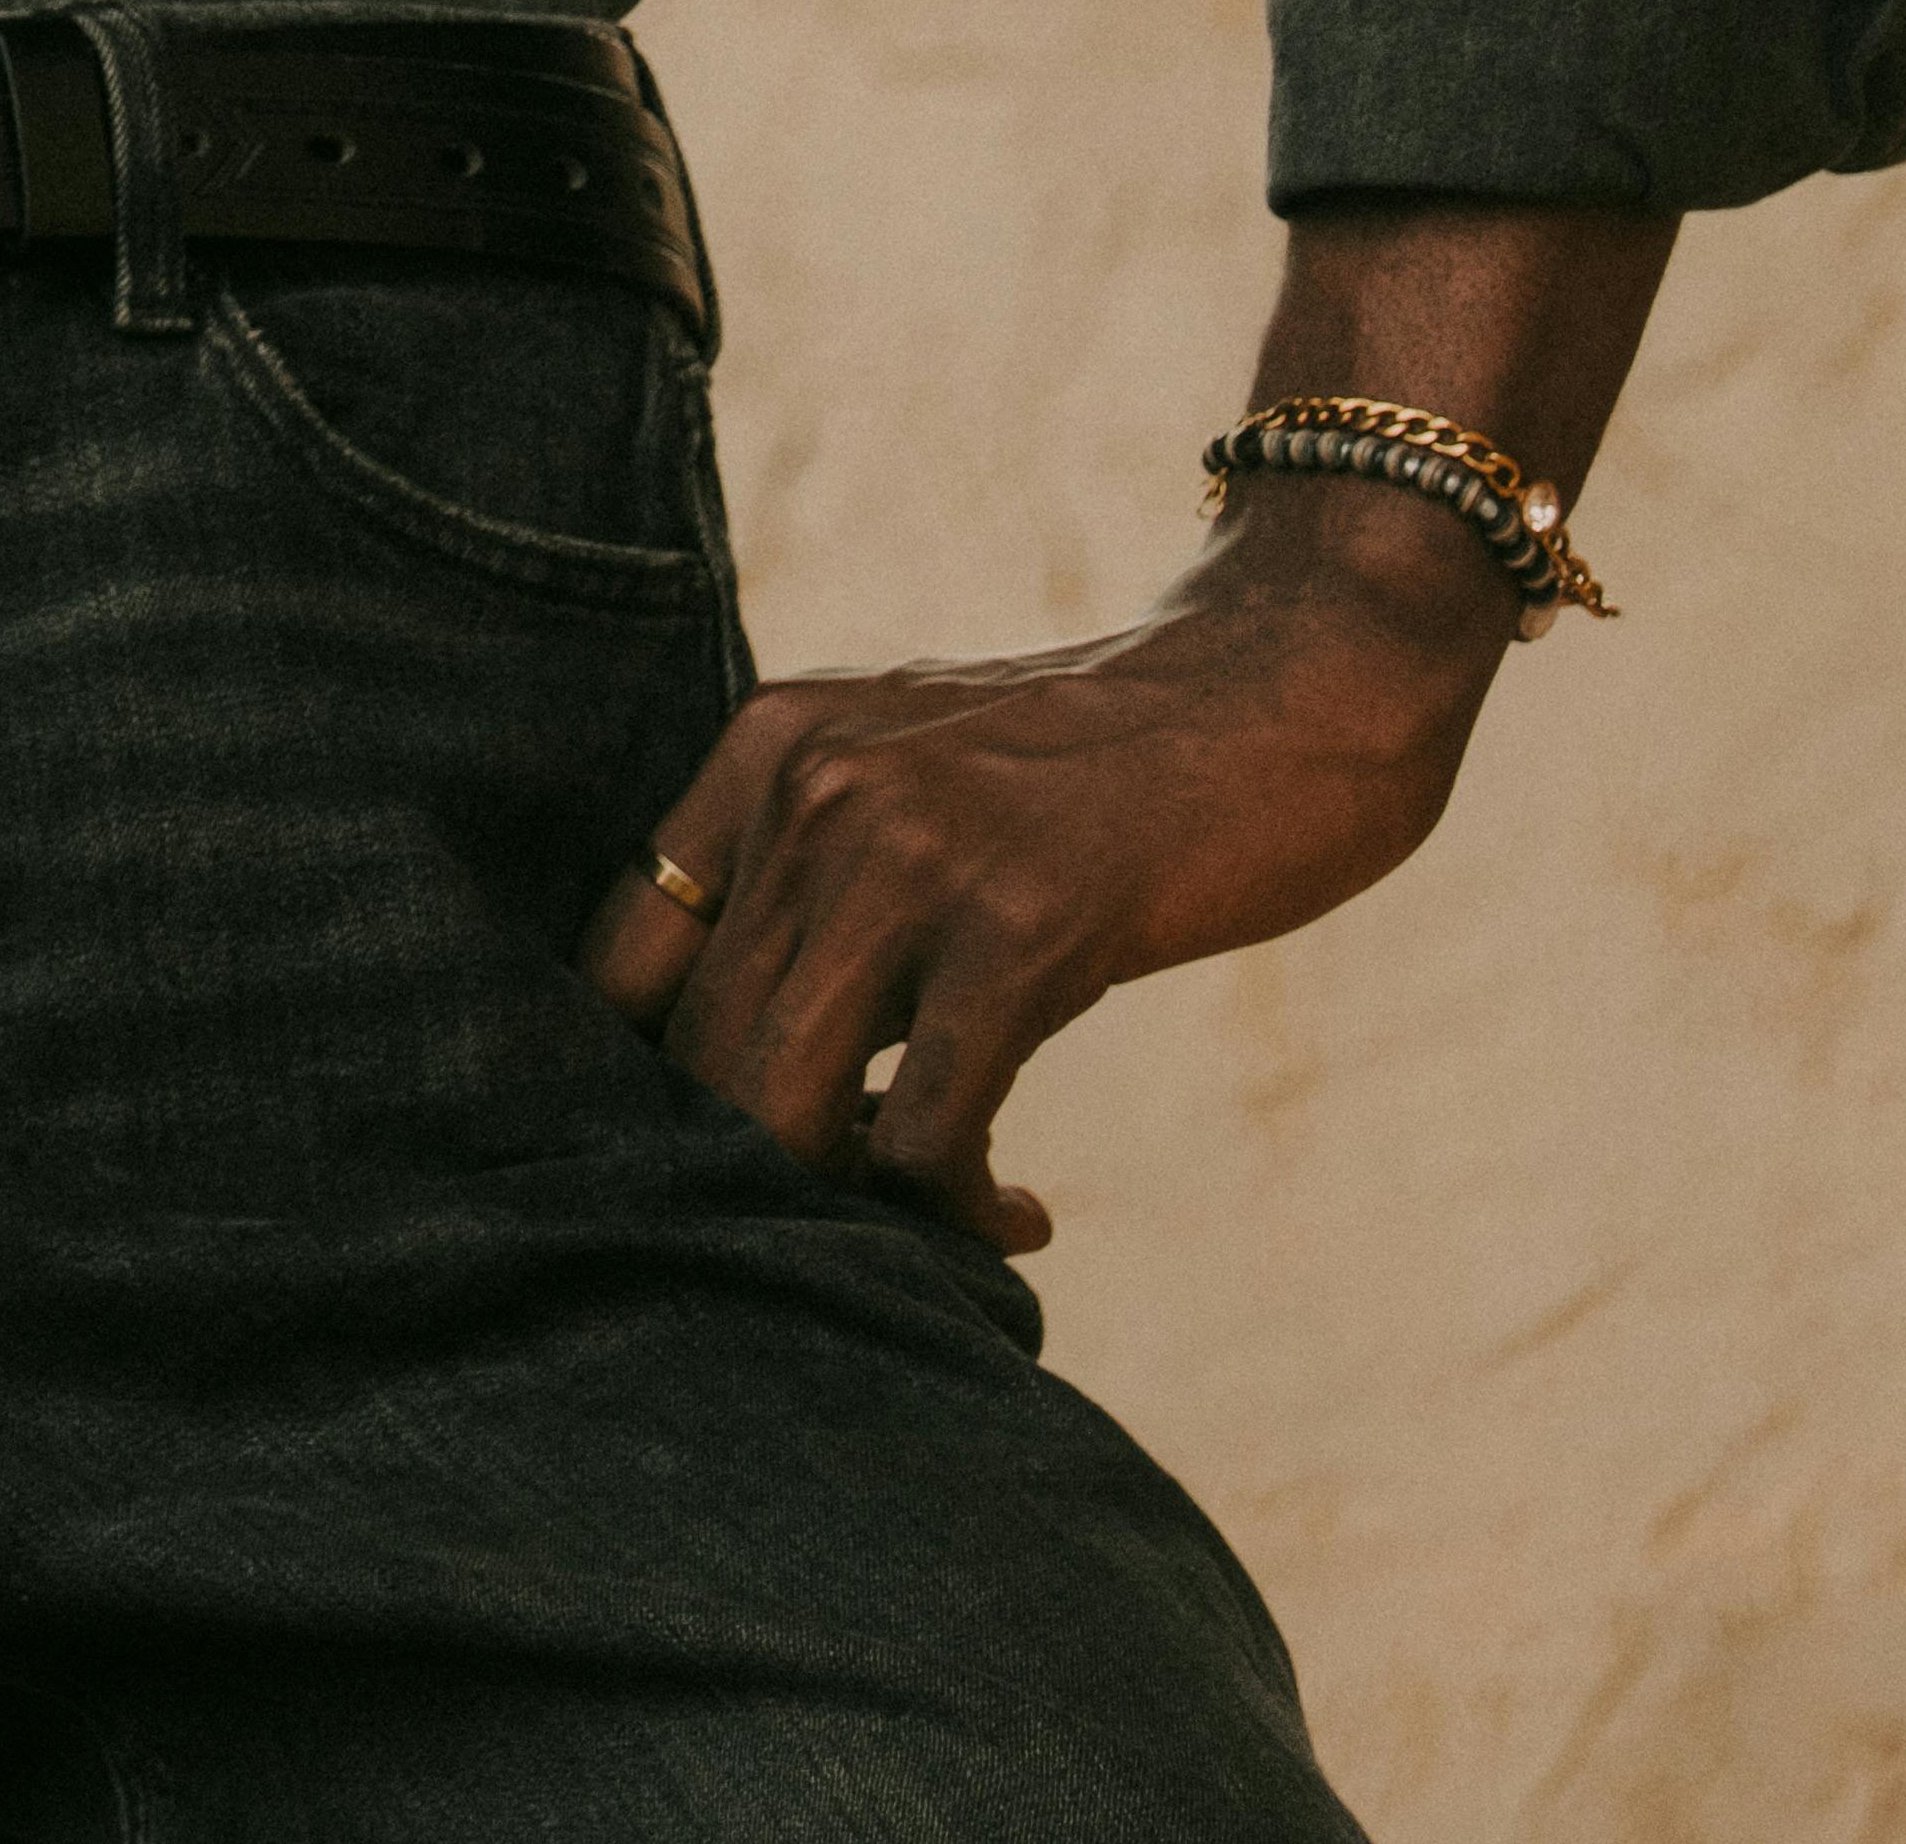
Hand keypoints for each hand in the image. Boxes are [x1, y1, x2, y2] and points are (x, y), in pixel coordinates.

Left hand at [580, 474, 1513, 1256]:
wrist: (1284, 689)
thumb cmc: (1096, 772)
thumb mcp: (914, 774)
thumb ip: (809, 877)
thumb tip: (719, 1081)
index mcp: (767, 742)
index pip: (622, 958)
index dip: (658, 1090)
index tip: (742, 1150)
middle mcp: (813, 785)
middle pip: (697, 1056)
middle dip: (764, 1172)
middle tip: (867, 1204)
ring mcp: (911, 853)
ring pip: (782, 1111)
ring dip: (853, 1209)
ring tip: (938, 1215)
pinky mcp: (1021, 930)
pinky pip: (925, 1142)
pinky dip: (960, 1216)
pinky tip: (1022, 1213)